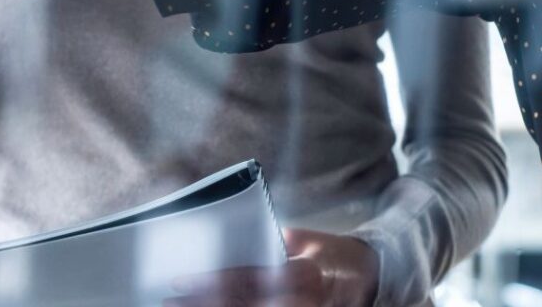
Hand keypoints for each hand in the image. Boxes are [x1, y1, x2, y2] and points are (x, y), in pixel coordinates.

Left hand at [165, 228, 379, 306]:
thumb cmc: (330, 253)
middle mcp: (308, 302)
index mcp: (308, 272)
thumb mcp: (305, 241)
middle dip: (205, 306)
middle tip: (170, 302)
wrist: (371, 276)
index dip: (213, 283)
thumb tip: (228, 243)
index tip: (179, 282)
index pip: (251, 279)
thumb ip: (270, 246)